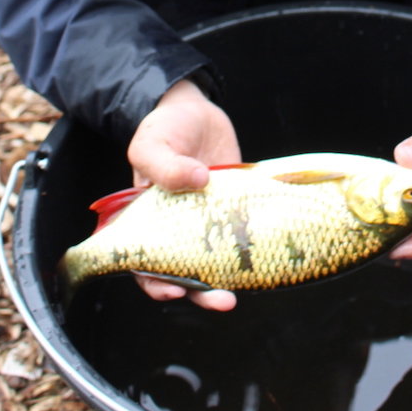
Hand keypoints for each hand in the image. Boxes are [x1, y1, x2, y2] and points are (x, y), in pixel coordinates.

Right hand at [127, 78, 240, 309]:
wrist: (194, 110)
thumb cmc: (163, 129)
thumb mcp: (151, 143)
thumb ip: (165, 165)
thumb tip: (196, 180)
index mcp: (146, 223)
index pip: (145, 265)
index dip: (157, 283)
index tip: (174, 290)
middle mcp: (177, 229)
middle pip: (185, 273)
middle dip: (202, 294)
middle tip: (222, 300)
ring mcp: (208, 222)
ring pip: (217, 261)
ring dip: (229, 279)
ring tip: (242, 291)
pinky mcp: (236, 210)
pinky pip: (242, 235)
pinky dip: (252, 248)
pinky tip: (267, 257)